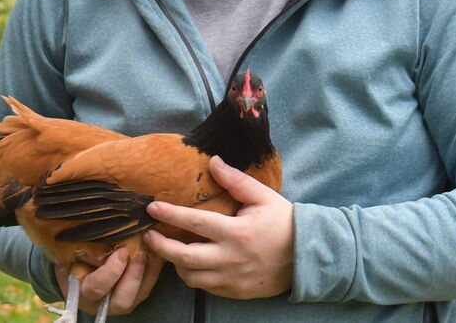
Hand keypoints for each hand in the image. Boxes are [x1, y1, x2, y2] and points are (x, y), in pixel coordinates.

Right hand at [53, 247, 163, 316]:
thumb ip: (84, 249)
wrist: (79, 265)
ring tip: (153, 251)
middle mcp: (104, 303)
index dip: (110, 272)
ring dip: (148, 273)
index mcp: (84, 294)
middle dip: (134, 276)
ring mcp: (122, 301)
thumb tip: (99, 237)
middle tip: (141, 253)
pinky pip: (149, 286)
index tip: (121, 252)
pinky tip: (159, 252)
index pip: (97, 288)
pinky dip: (155, 270)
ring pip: (140, 295)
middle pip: (123, 300)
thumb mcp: (71, 253)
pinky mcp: (136, 294)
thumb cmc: (72, 258)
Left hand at [143, 155, 293, 299]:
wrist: (306, 256)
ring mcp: (232, 279)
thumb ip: (236, 181)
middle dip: (161, 247)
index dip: (170, 215)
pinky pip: (205, 287)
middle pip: (184, 257)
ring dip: (176, 264)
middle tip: (149, 236)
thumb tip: (213, 162)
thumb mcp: (262, 196)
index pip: (194, 223)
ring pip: (191, 277)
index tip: (152, 209)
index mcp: (236, 232)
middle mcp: (231, 258)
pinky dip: (194, 276)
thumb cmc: (283, 222)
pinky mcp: (235, 292)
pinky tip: (191, 263)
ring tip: (170, 249)